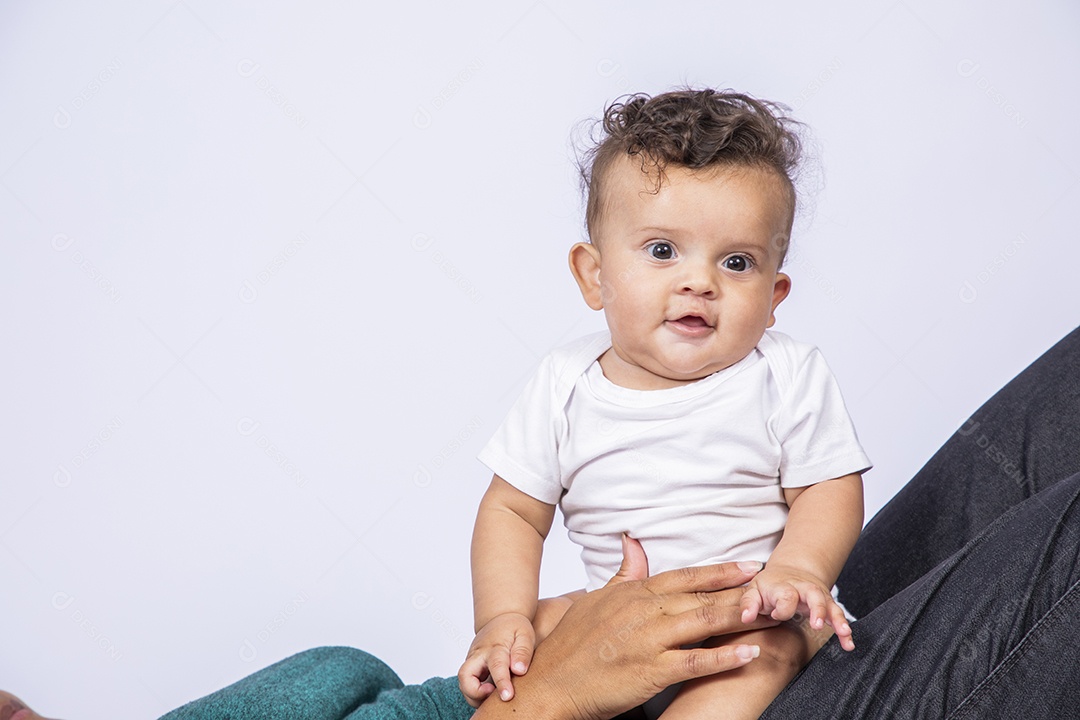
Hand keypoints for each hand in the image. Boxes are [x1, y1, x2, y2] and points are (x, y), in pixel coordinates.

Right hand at [458, 612, 535, 706]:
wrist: (500, 618)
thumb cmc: (514, 629)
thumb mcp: (524, 635)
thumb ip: (523, 652)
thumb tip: (519, 670)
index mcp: (495, 646)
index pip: (496, 665)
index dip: (501, 682)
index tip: (507, 696)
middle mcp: (479, 654)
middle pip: (465, 675)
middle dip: (474, 692)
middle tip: (493, 695)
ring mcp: (472, 661)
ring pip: (463, 683)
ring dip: (474, 696)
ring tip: (493, 696)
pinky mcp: (470, 668)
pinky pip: (467, 684)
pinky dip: (475, 693)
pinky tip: (490, 693)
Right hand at [474, 537, 778, 719]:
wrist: (549, 683)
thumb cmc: (570, 645)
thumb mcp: (596, 599)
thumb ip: (624, 573)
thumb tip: (633, 542)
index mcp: (633, 594)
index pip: (684, 576)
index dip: (719, 571)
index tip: (749, 566)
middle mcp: (643, 612)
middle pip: (701, 596)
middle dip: (740, 590)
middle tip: (773, 584)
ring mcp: (647, 641)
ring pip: (702, 622)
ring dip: (739, 615)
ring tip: (769, 609)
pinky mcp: (650, 671)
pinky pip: (695, 662)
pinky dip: (724, 656)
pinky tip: (749, 652)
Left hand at [738, 562, 853, 650]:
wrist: (790, 572)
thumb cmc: (769, 586)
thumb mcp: (754, 590)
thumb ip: (748, 603)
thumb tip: (745, 617)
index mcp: (784, 585)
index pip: (786, 595)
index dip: (782, 608)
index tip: (774, 615)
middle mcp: (804, 589)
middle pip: (814, 595)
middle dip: (818, 609)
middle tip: (817, 625)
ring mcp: (818, 597)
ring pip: (831, 606)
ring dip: (838, 619)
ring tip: (843, 633)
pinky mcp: (828, 605)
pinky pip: (838, 616)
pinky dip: (845, 629)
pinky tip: (848, 644)